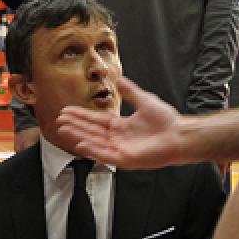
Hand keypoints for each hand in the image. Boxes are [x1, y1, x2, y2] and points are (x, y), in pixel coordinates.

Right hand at [56, 77, 186, 169]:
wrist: (179, 135)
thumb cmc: (166, 121)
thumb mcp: (144, 100)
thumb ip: (130, 91)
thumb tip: (119, 78)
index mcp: (121, 126)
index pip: (96, 120)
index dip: (81, 116)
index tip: (67, 111)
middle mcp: (118, 138)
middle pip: (91, 131)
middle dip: (75, 125)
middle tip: (59, 120)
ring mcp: (121, 149)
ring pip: (94, 142)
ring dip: (78, 135)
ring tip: (63, 129)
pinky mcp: (125, 159)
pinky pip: (104, 155)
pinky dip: (92, 150)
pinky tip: (80, 143)